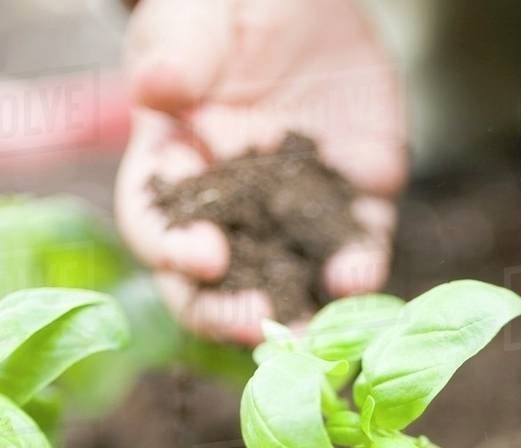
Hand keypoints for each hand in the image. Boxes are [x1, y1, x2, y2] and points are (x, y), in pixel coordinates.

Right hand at [115, 0, 405, 343]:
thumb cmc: (230, 6)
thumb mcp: (194, 15)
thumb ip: (176, 52)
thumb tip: (157, 88)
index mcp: (174, 170)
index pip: (158, 227)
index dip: (174, 249)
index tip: (202, 257)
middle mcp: (232, 209)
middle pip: (220, 284)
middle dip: (232, 312)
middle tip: (256, 323)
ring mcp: (295, 215)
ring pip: (291, 284)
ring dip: (300, 316)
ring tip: (311, 337)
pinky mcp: (354, 205)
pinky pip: (357, 250)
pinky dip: (358, 274)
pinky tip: (357, 279)